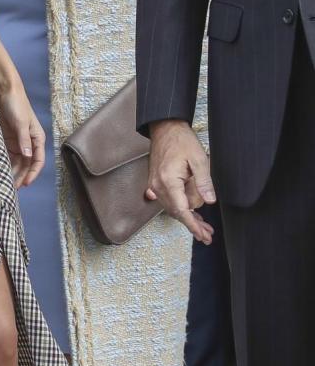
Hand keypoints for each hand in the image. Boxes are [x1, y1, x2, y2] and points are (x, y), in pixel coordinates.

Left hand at [0, 85, 45, 187]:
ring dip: (12, 172)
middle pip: (26, 164)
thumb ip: (24, 140)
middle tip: (12, 188)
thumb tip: (28, 157)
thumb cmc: (16, 104)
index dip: (33, 173)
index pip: (38, 160)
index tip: (25, 184)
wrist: (4, 91)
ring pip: (17, 162)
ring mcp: (17, 141)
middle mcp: (29, 142)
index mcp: (37, 138)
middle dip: (21, 176)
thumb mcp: (21, 123)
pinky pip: (7, 155)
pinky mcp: (7, 139)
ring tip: (4, 182)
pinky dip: (4, 163)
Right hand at [146, 119, 215, 244]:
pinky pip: (169, 201)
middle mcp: (158, 186)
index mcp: (168, 181)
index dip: (193, 225)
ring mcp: (155, 185)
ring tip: (205, 227)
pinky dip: (181, 208)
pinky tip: (191, 214)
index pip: (182, 210)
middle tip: (209, 236)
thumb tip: (210, 202)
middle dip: (193, 224)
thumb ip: (204, 181)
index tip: (202, 235)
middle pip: (177, 212)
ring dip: (188, 217)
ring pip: (173, 208)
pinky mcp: (156, 183)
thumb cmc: (181, 141)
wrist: (165, 129)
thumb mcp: (199, 159)